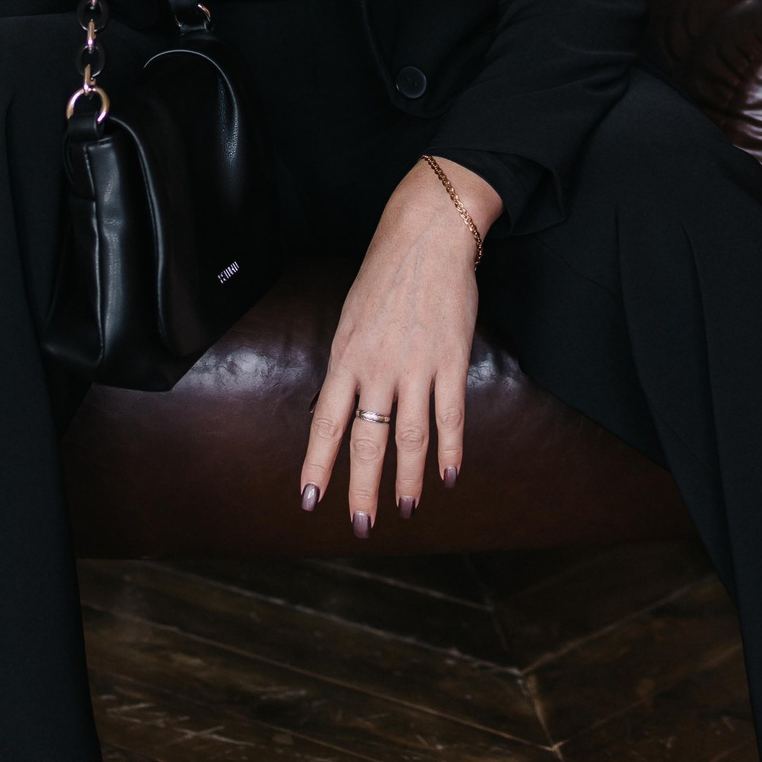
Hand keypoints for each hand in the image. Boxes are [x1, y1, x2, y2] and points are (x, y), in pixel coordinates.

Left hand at [299, 157, 500, 533]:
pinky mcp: (451, 360)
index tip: (309, 500)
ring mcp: (416, 365)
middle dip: (362, 488)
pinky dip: (450, 450)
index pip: (327, 422)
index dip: (318, 464)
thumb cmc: (386, 275)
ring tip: (407, 509)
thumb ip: (349, 365)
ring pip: (410, 437)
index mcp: (345, 356)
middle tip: (360, 525)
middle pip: (367, 440)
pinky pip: (450, 416)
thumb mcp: (351, 319)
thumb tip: (342, 407)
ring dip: (409, 479)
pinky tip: (449, 476)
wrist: (427, 236)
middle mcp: (377, 366)